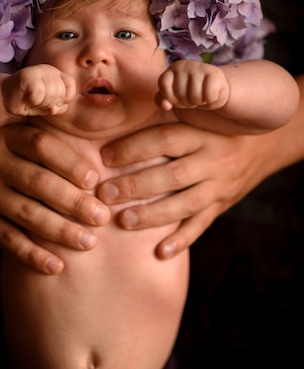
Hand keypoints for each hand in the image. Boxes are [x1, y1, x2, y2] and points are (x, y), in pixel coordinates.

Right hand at [0, 97, 109, 274]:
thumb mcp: (4, 135)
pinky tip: (56, 265)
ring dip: (60, 230)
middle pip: (39, 183)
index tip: (94, 179)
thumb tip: (93, 159)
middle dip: (74, 202)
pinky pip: (7, 239)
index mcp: (5, 137)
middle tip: (103, 218)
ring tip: (88, 242)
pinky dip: (32, 254)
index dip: (69, 162)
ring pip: (26, 214)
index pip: (41, 146)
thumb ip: (38, 143)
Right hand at [3, 64, 75, 116]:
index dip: (64, 99)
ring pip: (52, 92)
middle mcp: (50, 70)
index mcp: (58, 75)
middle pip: (61, 92)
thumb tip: (54, 109)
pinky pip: (39, 93)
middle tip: (38, 102)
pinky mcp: (27, 75)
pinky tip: (28, 99)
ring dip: (42, 103)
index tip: (52, 103)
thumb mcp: (50, 106)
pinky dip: (34, 101)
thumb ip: (59, 107)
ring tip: (33, 100)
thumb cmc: (31, 102)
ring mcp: (39, 70)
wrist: (7, 98)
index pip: (71, 87)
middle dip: (50, 103)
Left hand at [98, 121, 282, 258]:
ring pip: (186, 204)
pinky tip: (160, 252)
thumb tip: (121, 115)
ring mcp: (220, 186)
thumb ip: (168, 118)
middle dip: (137, 185)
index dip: (134, 147)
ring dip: (153, 215)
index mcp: (202, 134)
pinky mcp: (222, 205)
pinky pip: (202, 225)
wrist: (263, 145)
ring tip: (123, 221)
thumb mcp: (199, 117)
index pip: (165, 139)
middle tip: (106, 193)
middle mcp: (213, 160)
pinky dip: (182, 240)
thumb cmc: (216, 128)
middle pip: (173, 175)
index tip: (105, 156)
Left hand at [157, 60, 228, 110]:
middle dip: (186, 102)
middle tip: (192, 97)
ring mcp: (199, 67)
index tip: (177, 99)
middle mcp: (184, 65)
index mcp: (173, 68)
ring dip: (198, 102)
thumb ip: (162, 100)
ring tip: (201, 96)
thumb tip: (165, 106)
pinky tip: (211, 94)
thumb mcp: (173, 97)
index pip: (163, 85)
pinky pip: (208, 96)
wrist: (216, 90)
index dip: (170, 97)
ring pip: (194, 96)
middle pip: (179, 93)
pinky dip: (210, 100)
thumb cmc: (191, 92)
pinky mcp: (214, 73)